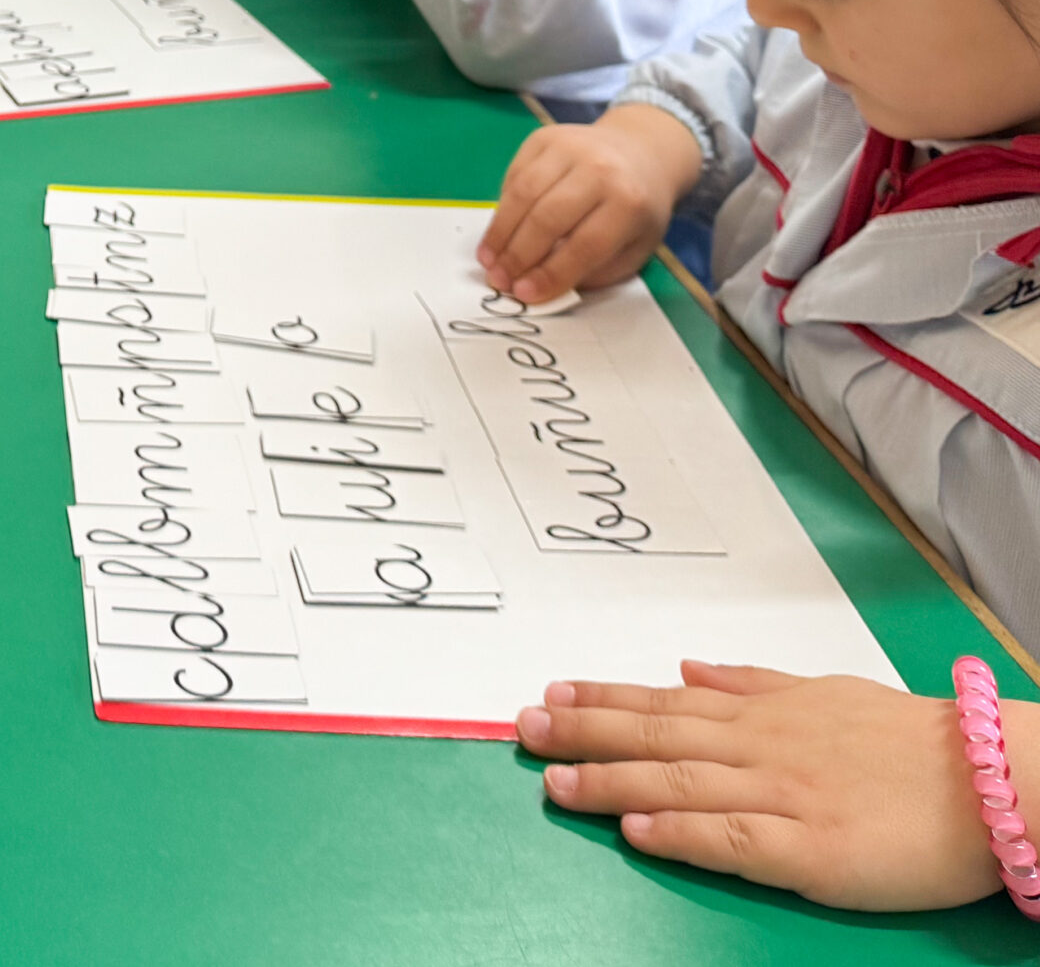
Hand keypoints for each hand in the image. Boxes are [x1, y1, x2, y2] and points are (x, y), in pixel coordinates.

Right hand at [477, 105, 702, 304]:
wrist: (641, 152)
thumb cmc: (636, 211)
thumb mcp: (633, 247)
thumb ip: (592, 269)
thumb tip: (540, 285)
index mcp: (630, 203)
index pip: (585, 245)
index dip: (551, 273)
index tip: (524, 294)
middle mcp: (600, 169)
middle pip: (548, 218)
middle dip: (518, 255)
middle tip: (498, 280)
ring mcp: (569, 147)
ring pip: (523, 194)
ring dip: (500, 232)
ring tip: (488, 260)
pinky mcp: (543, 137)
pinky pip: (513, 175)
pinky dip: (502, 207)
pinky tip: (499, 231)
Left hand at [519, 661, 1010, 911]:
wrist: (991, 781)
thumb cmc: (912, 740)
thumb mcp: (826, 691)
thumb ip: (752, 682)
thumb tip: (688, 663)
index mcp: (764, 713)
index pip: (664, 700)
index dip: (601, 697)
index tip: (550, 692)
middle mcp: (761, 748)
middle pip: (655, 735)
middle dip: (582, 733)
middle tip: (522, 729)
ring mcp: (782, 796)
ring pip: (678, 783)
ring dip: (610, 781)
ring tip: (554, 783)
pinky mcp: (811, 850)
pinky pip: (732, 838)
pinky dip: (680, 831)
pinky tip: (637, 830)